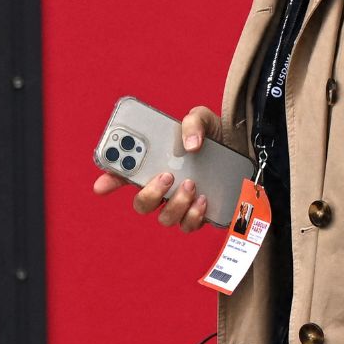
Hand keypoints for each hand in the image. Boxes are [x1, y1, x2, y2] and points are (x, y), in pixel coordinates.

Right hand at [91, 106, 218, 232]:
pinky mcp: (198, 214)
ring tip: (190, 184)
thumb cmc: (214, 136)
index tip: (102, 186)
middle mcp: (162, 189)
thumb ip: (193, 122)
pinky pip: (188, 225)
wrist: (241, 150)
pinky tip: (203, 198)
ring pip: (164, 217)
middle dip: (149, 193)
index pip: (122, 176)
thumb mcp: (203, 119)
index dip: (107, 182)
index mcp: (153, 165)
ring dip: (175, 203)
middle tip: (165, 175)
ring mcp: (179, 204)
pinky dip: (194, 215)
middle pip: (141, 204)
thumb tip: (191, 145)